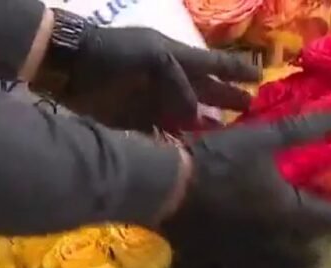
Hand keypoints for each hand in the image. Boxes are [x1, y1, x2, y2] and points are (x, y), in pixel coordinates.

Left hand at [56, 27, 259, 130]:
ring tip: (227, 132)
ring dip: (205, 122)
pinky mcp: (136, 121)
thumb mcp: (153, 55)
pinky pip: (163, 133)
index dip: (237, 70)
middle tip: (250, 107)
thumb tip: (197, 111)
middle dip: (226, 97)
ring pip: (186, 114)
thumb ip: (179, 80)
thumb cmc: (113, 53)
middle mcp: (168, 79)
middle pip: (204, 90)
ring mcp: (153, 100)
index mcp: (175, 56)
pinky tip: (192, 151)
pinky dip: (177, 142)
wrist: (68, 67)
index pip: (214, 64)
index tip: (261, 77)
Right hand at [162, 113, 330, 267]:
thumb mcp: (262, 138)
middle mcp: (274, 242)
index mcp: (289, 212)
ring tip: (296, 255)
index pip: (330, 221)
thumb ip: (303, 130)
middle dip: (319, 247)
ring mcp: (247, 256)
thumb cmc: (218, 159)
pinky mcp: (222, 261)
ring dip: (293, 263)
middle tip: (322, 237)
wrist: (165, 187)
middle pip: (307, 254)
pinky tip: (257, 261)